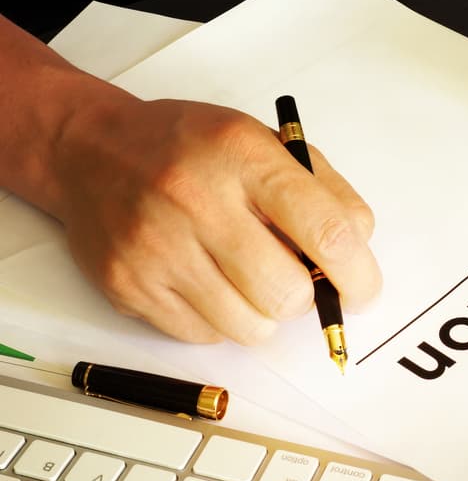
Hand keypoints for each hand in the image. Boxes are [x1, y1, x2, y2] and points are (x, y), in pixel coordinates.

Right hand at [50, 93, 381, 344]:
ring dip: (265, 312)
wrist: (91, 150)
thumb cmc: (191, 148)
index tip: (363, 289)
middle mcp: (197, 202)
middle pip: (288, 293)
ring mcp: (158, 249)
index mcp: (245, 157)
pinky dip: (222, 320)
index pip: (326, 231)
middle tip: (299, 279)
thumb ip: (325, 191)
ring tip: (249, 276)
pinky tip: (208, 279)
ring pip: (249, 327)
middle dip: (307, 297)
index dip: (357, 274)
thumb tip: (360, 250)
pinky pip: (206, 337)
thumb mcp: (266, 143)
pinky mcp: (130, 287)